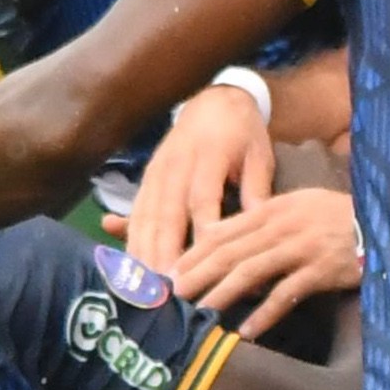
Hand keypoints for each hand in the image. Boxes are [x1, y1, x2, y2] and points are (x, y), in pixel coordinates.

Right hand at [125, 83, 275, 280]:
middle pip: (166, 213)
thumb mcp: (259, 155)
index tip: (205, 265)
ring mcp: (157, 172)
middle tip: (165, 289)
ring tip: (144, 288)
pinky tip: (129, 267)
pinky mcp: (146, 179)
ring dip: (143, 252)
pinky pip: (136, 213)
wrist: (214, 99)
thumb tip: (259, 226)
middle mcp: (176, 165)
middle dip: (164, 253)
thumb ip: (257, 189)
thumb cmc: (243, 133)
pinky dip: (131, 240)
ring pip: (146, 216)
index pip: (202, 199)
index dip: (201, 232)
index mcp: (208, 156)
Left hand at [177, 185, 363, 337]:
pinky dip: (264, 314)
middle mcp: (284, 225)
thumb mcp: (298, 207)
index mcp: (274, 208)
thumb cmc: (339, 218)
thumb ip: (262, 221)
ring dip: (221, 294)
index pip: (224, 230)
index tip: (169, 272)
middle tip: (171, 296)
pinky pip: (286, 294)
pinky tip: (246, 331)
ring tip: (198, 314)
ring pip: (251, 271)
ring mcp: (303, 247)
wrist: (385, 222)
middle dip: (197, 274)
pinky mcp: (322, 270)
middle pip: (230, 251)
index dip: (193, 252)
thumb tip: (220, 238)